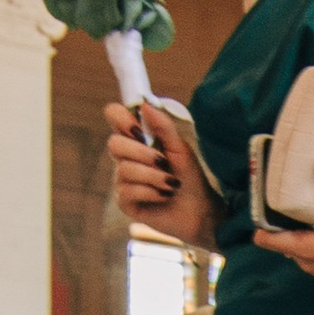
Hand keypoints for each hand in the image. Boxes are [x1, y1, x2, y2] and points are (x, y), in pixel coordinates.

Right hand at [104, 101, 214, 248]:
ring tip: (171, 183)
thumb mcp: (180, 148)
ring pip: (124, 170)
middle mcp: (125, 157)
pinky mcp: (125, 202)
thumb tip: (144, 104)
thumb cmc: (190, 177)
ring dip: (154, 176)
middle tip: (163, 161)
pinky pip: (128, 191)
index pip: (114, 116)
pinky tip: (164, 195)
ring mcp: (123, 180)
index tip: (140, 127)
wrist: (200, 210)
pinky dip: (151, 192)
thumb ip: (163, 126)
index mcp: (137, 139)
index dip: (121, 118)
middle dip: (142, 153)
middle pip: (113, 143)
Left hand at [252, 160, 313, 279]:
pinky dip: (308, 242)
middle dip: (280, 233)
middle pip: (287, 249)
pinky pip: (312, 255)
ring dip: (295, 238)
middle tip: (275, 209)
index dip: (265, 233)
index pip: (280, 244)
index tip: (256, 220)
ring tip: (293, 215)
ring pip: (300, 254)